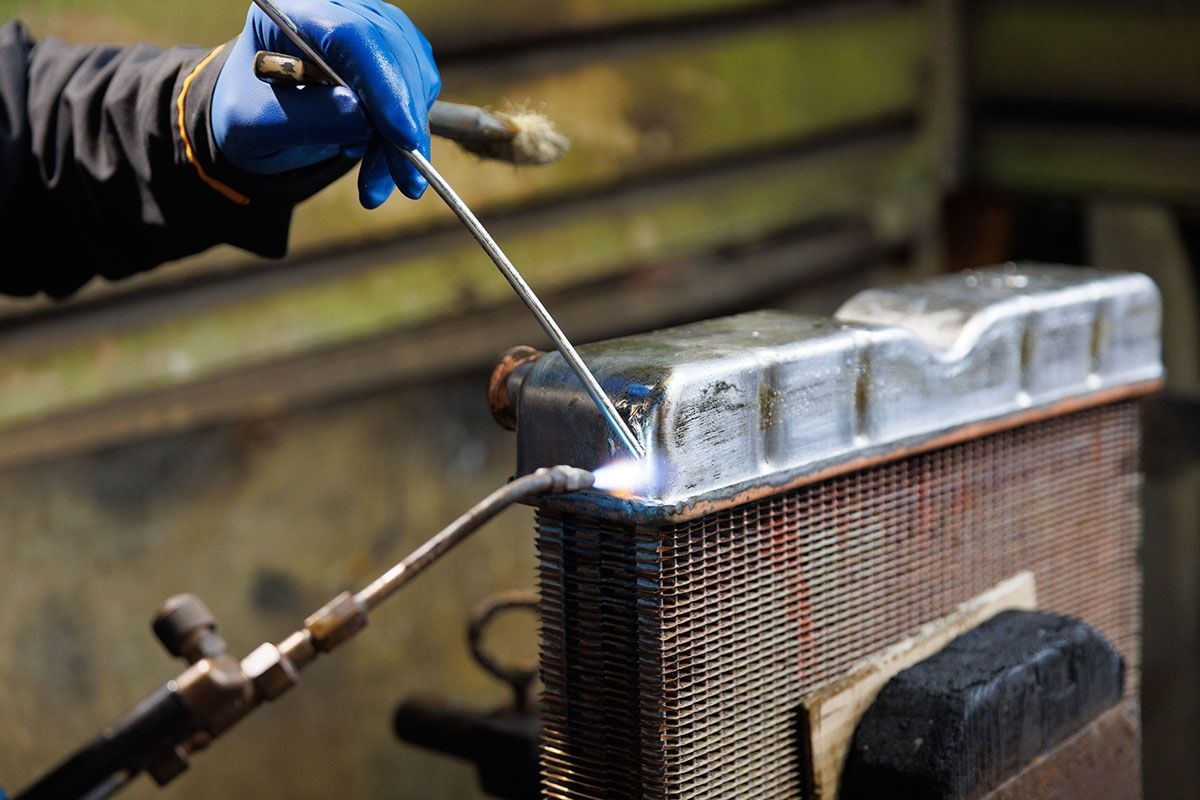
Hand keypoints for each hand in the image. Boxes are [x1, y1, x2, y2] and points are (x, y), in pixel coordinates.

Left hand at [212, 0, 441, 206]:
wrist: (261, 115)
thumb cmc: (250, 114)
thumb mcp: (256, 124)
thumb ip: (306, 118)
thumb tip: (362, 116)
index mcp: (292, 12)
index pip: (352, 35)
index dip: (384, 84)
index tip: (404, 138)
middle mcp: (338, 9)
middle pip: (393, 52)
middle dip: (404, 121)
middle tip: (405, 181)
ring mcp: (369, 28)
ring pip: (415, 76)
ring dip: (406, 138)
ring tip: (376, 181)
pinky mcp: (391, 55)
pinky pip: (417, 92)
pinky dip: (406, 137)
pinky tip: (380, 161)